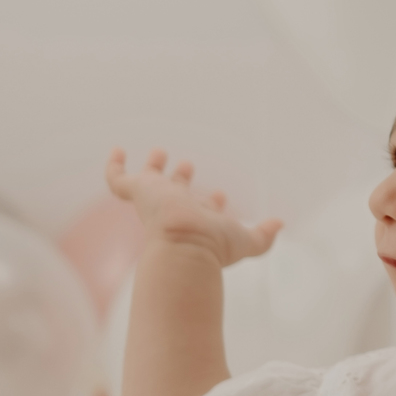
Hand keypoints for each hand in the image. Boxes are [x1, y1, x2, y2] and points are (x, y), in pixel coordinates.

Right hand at [105, 147, 281, 268]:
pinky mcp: (137, 192)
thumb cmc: (214, 245)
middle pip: (176, 191)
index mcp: (197, 221)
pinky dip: (115, 165)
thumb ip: (264, 236)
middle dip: (182, 179)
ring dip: (154, 167)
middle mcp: (176, 210)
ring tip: (160, 151)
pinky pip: (117, 179)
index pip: (202, 210)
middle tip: (189, 165)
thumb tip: (280, 224)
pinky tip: (117, 149)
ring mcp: (155, 201)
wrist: (183, 244)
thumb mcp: (246, 241)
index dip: (211, 204)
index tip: (220, 196)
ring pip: (149, 182)